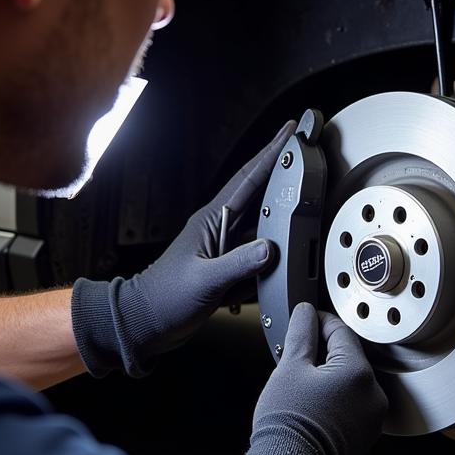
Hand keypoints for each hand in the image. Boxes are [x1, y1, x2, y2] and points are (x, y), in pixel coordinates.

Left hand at [71, 121, 296, 376]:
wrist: (146, 322)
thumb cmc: (164, 299)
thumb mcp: (204, 280)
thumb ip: (238, 264)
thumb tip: (271, 248)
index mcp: (211, 220)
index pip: (248, 180)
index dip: (271, 154)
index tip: (291, 132)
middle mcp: (220, 228)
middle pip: (260, 195)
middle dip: (284, 173)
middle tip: (308, 153)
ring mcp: (224, 248)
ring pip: (262, 225)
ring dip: (283, 214)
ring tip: (307, 201)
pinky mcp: (227, 267)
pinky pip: (258, 254)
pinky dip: (274, 252)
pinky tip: (287, 250)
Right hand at [224, 303, 388, 454]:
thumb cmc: (288, 425)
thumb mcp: (290, 367)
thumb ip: (302, 332)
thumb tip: (306, 312)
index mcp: (358, 372)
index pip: (340, 330)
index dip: (318, 322)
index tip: (305, 323)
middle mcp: (374, 393)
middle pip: (348, 356)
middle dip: (323, 352)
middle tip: (297, 359)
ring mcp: (372, 417)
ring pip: (350, 381)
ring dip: (329, 376)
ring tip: (302, 387)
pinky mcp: (365, 435)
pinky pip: (352, 404)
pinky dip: (335, 398)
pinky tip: (312, 406)